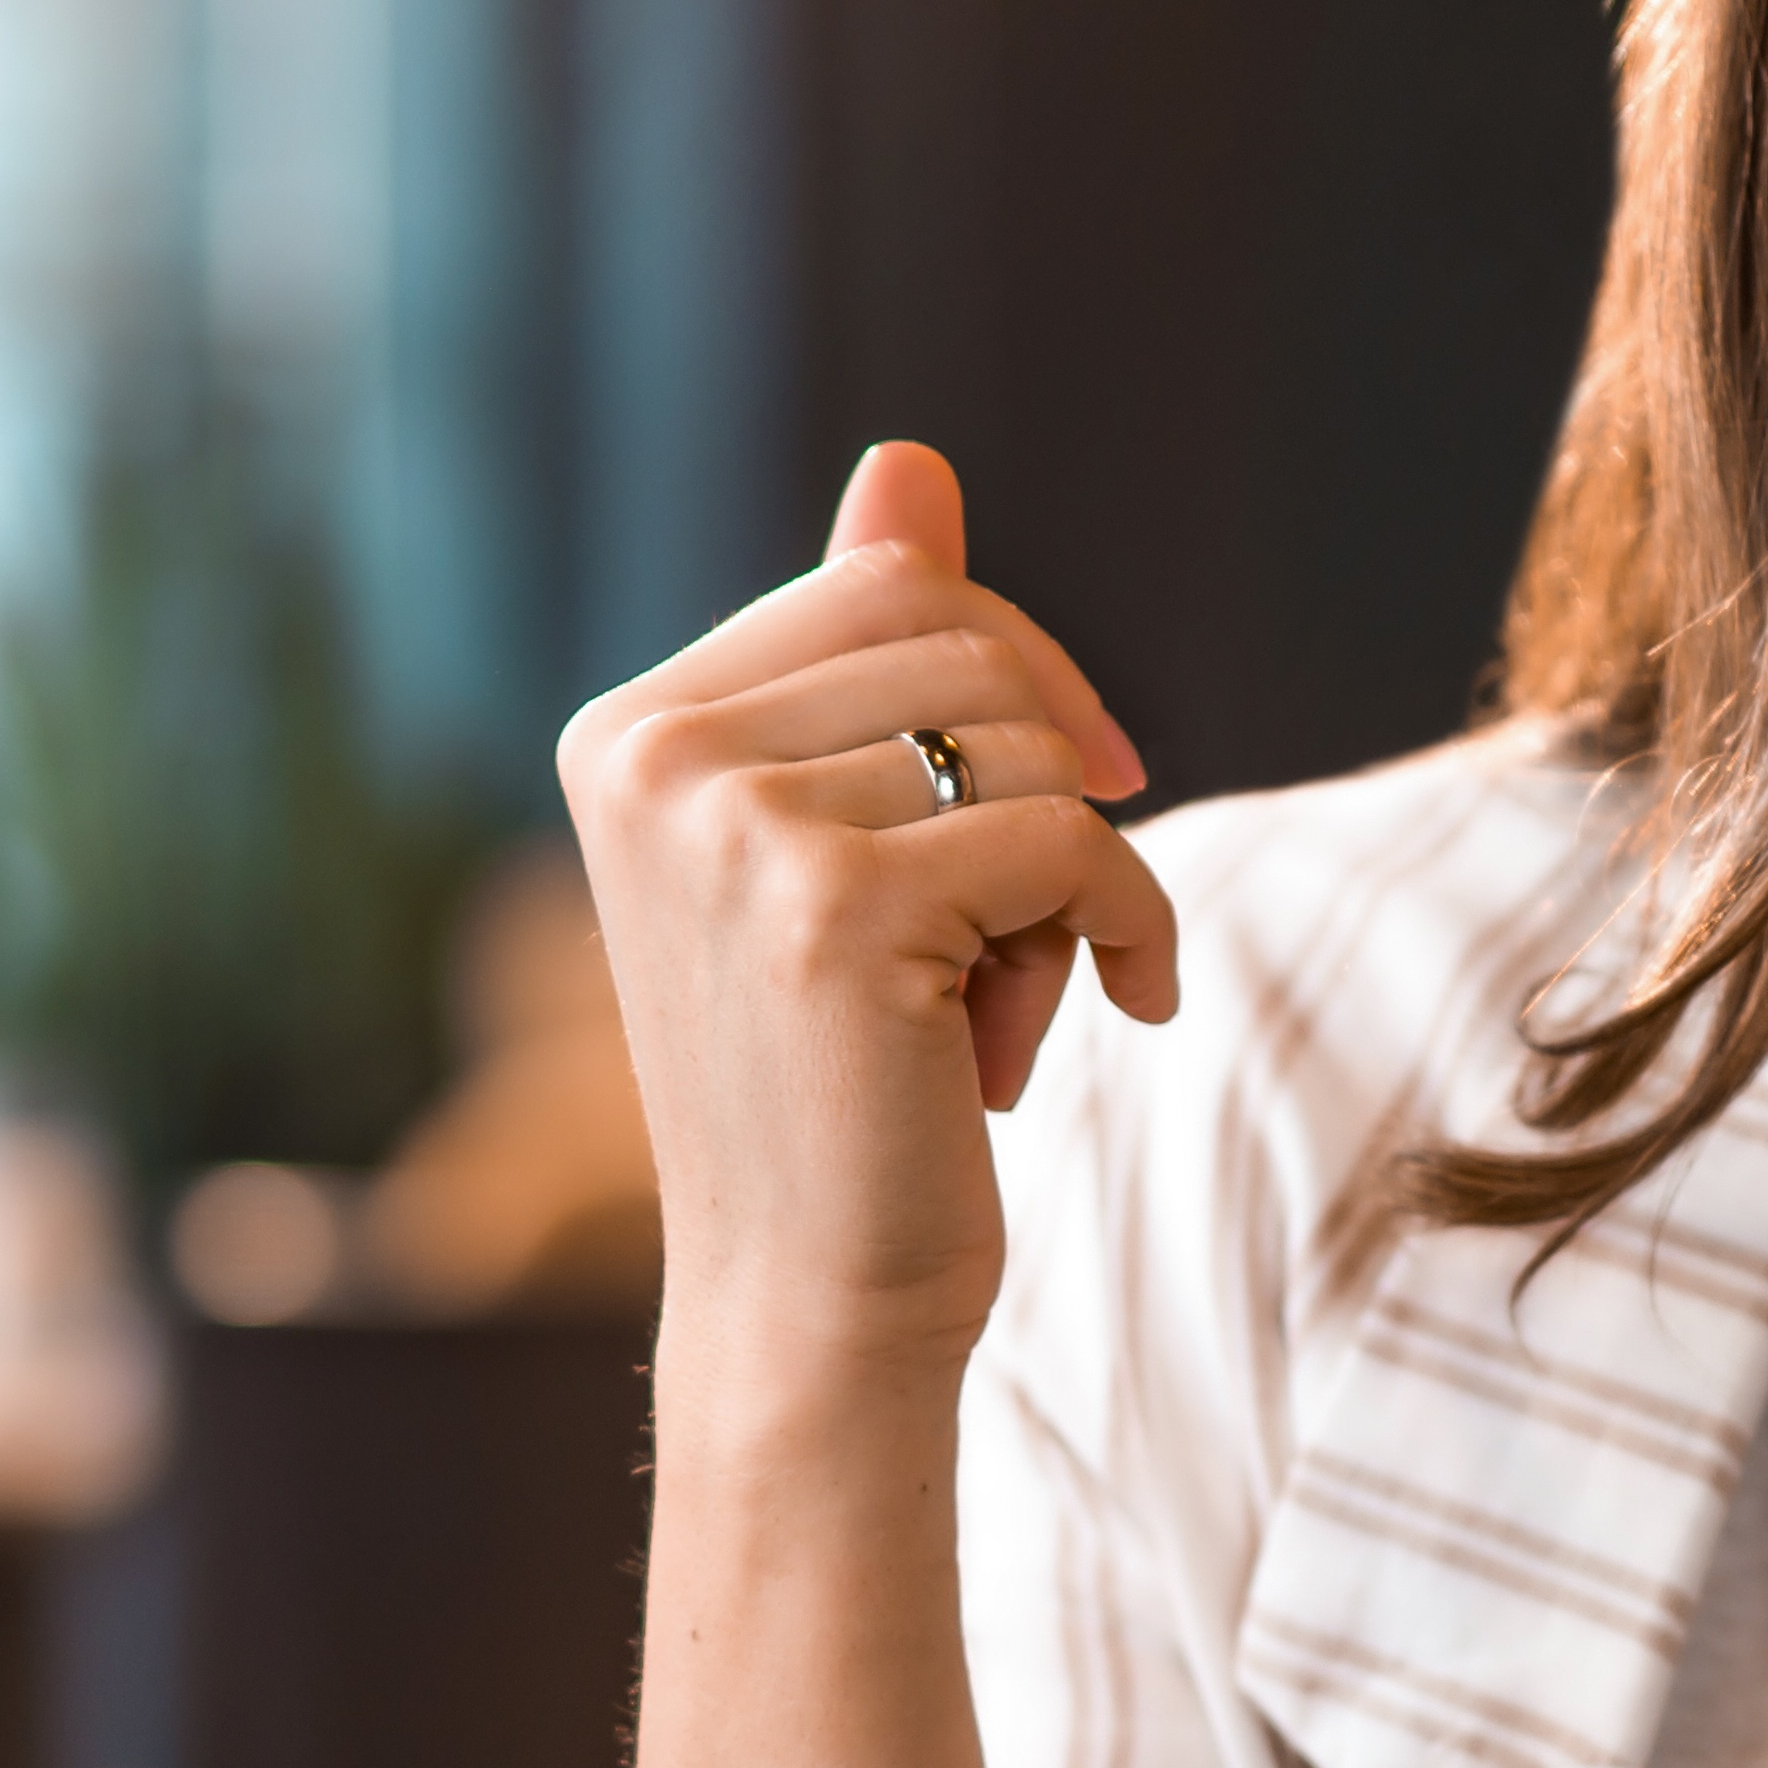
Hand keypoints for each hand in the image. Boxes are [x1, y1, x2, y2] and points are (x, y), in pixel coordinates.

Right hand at [557, 441, 1172, 1391]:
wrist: (814, 1306)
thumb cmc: (848, 1089)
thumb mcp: (854, 852)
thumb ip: (872, 659)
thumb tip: (911, 461)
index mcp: (632, 731)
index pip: (888, 586)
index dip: (1018, 678)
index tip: (1077, 795)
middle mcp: (655, 759)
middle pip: (964, 641)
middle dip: (1045, 771)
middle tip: (1041, 920)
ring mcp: (730, 827)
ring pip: (1022, 742)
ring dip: (1074, 869)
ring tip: (1016, 994)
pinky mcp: (833, 906)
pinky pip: (1070, 840)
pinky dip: (1135, 920)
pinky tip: (1130, 1004)